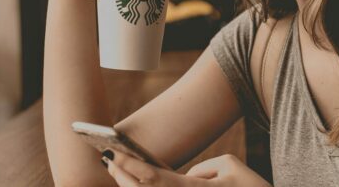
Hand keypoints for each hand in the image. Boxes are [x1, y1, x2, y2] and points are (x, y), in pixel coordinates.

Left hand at [103, 151, 271, 186]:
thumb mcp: (230, 165)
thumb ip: (203, 168)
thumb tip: (186, 177)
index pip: (155, 178)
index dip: (131, 167)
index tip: (113, 155)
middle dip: (123, 177)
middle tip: (108, 159)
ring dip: (131, 186)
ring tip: (118, 171)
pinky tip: (138, 183)